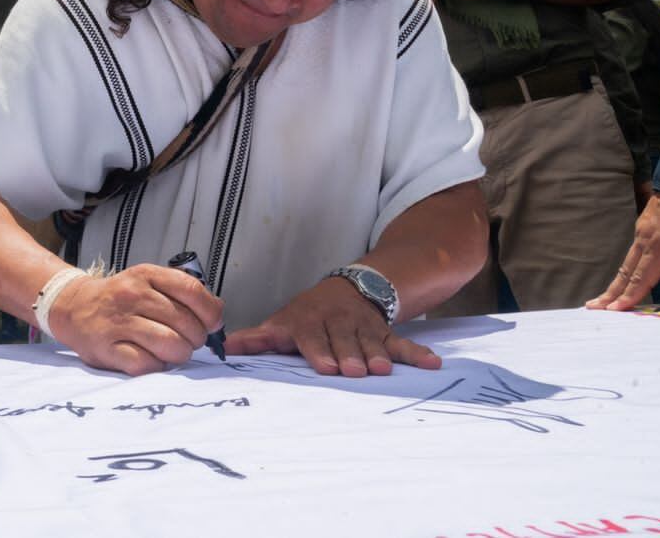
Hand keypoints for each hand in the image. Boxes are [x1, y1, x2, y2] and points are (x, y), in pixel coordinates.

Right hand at [52, 264, 222, 375]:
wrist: (74, 307)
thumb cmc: (119, 298)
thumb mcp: (148, 282)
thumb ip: (182, 293)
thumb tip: (216, 312)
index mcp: (146, 275)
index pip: (192, 291)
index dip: (210, 312)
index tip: (212, 324)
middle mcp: (132, 296)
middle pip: (186, 324)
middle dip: (195, 339)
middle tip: (186, 341)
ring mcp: (118, 323)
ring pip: (171, 346)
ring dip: (179, 354)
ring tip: (171, 352)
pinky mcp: (107, 349)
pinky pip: (147, 365)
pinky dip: (156, 366)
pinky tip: (151, 358)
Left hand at [226, 277, 439, 376]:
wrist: (347, 289)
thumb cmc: (307, 316)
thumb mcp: (282, 322)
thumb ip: (259, 339)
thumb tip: (227, 348)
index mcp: (310, 322)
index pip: (312, 336)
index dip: (319, 350)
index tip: (325, 367)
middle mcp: (338, 323)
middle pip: (344, 340)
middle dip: (350, 354)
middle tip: (354, 371)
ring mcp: (364, 328)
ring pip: (372, 342)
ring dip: (378, 354)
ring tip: (383, 370)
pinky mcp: (385, 334)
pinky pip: (403, 343)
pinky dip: (417, 353)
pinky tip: (433, 364)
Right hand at [586, 193, 659, 309]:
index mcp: (659, 246)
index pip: (641, 278)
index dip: (629, 296)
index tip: (614, 311)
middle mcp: (644, 240)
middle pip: (625, 272)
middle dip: (610, 292)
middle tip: (593, 307)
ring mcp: (642, 232)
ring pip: (627, 262)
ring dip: (616, 282)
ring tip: (604, 297)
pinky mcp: (645, 226)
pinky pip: (633, 252)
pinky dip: (626, 269)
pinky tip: (626, 275)